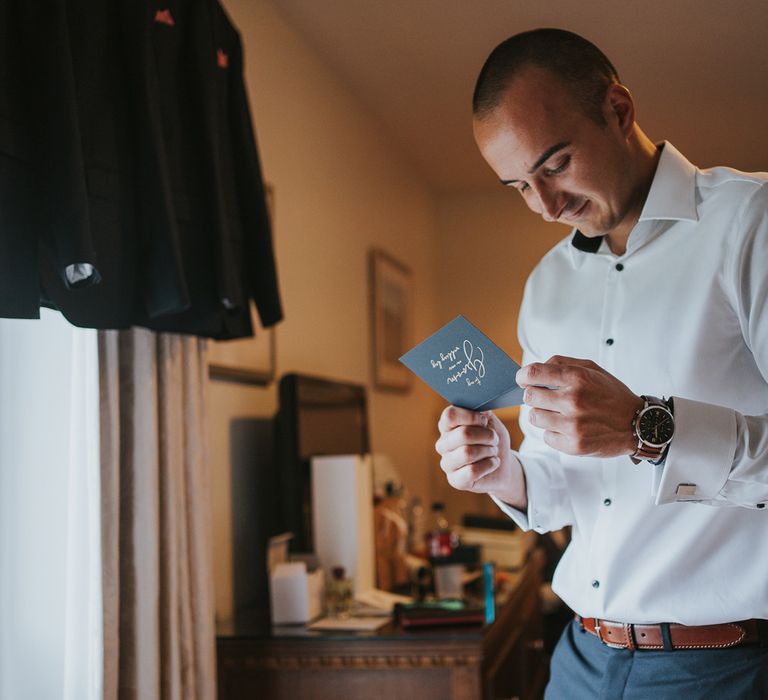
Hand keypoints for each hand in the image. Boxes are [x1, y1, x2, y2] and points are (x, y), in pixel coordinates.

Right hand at [435, 405, 526, 508]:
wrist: (502, 465)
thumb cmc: (492, 440)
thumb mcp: (490, 421)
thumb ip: (482, 411)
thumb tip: (480, 407)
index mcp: (447, 426)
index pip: (450, 415)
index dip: (471, 416)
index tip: (484, 421)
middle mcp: (443, 444)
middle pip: (463, 434)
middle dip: (486, 436)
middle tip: (494, 439)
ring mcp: (447, 463)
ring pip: (467, 453)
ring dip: (488, 451)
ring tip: (493, 451)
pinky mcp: (455, 480)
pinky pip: (472, 471)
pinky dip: (489, 465)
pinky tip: (492, 463)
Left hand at [516, 356, 642, 457]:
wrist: (638, 424)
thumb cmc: (611, 395)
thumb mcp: (592, 369)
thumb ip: (561, 364)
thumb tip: (532, 370)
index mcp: (577, 378)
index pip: (533, 374)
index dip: (523, 376)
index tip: (523, 380)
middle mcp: (573, 401)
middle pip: (529, 397)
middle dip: (535, 396)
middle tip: (547, 398)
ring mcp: (573, 425)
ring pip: (534, 417)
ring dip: (542, 414)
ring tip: (559, 413)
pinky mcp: (574, 445)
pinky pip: (546, 436)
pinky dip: (554, 432)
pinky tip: (569, 428)